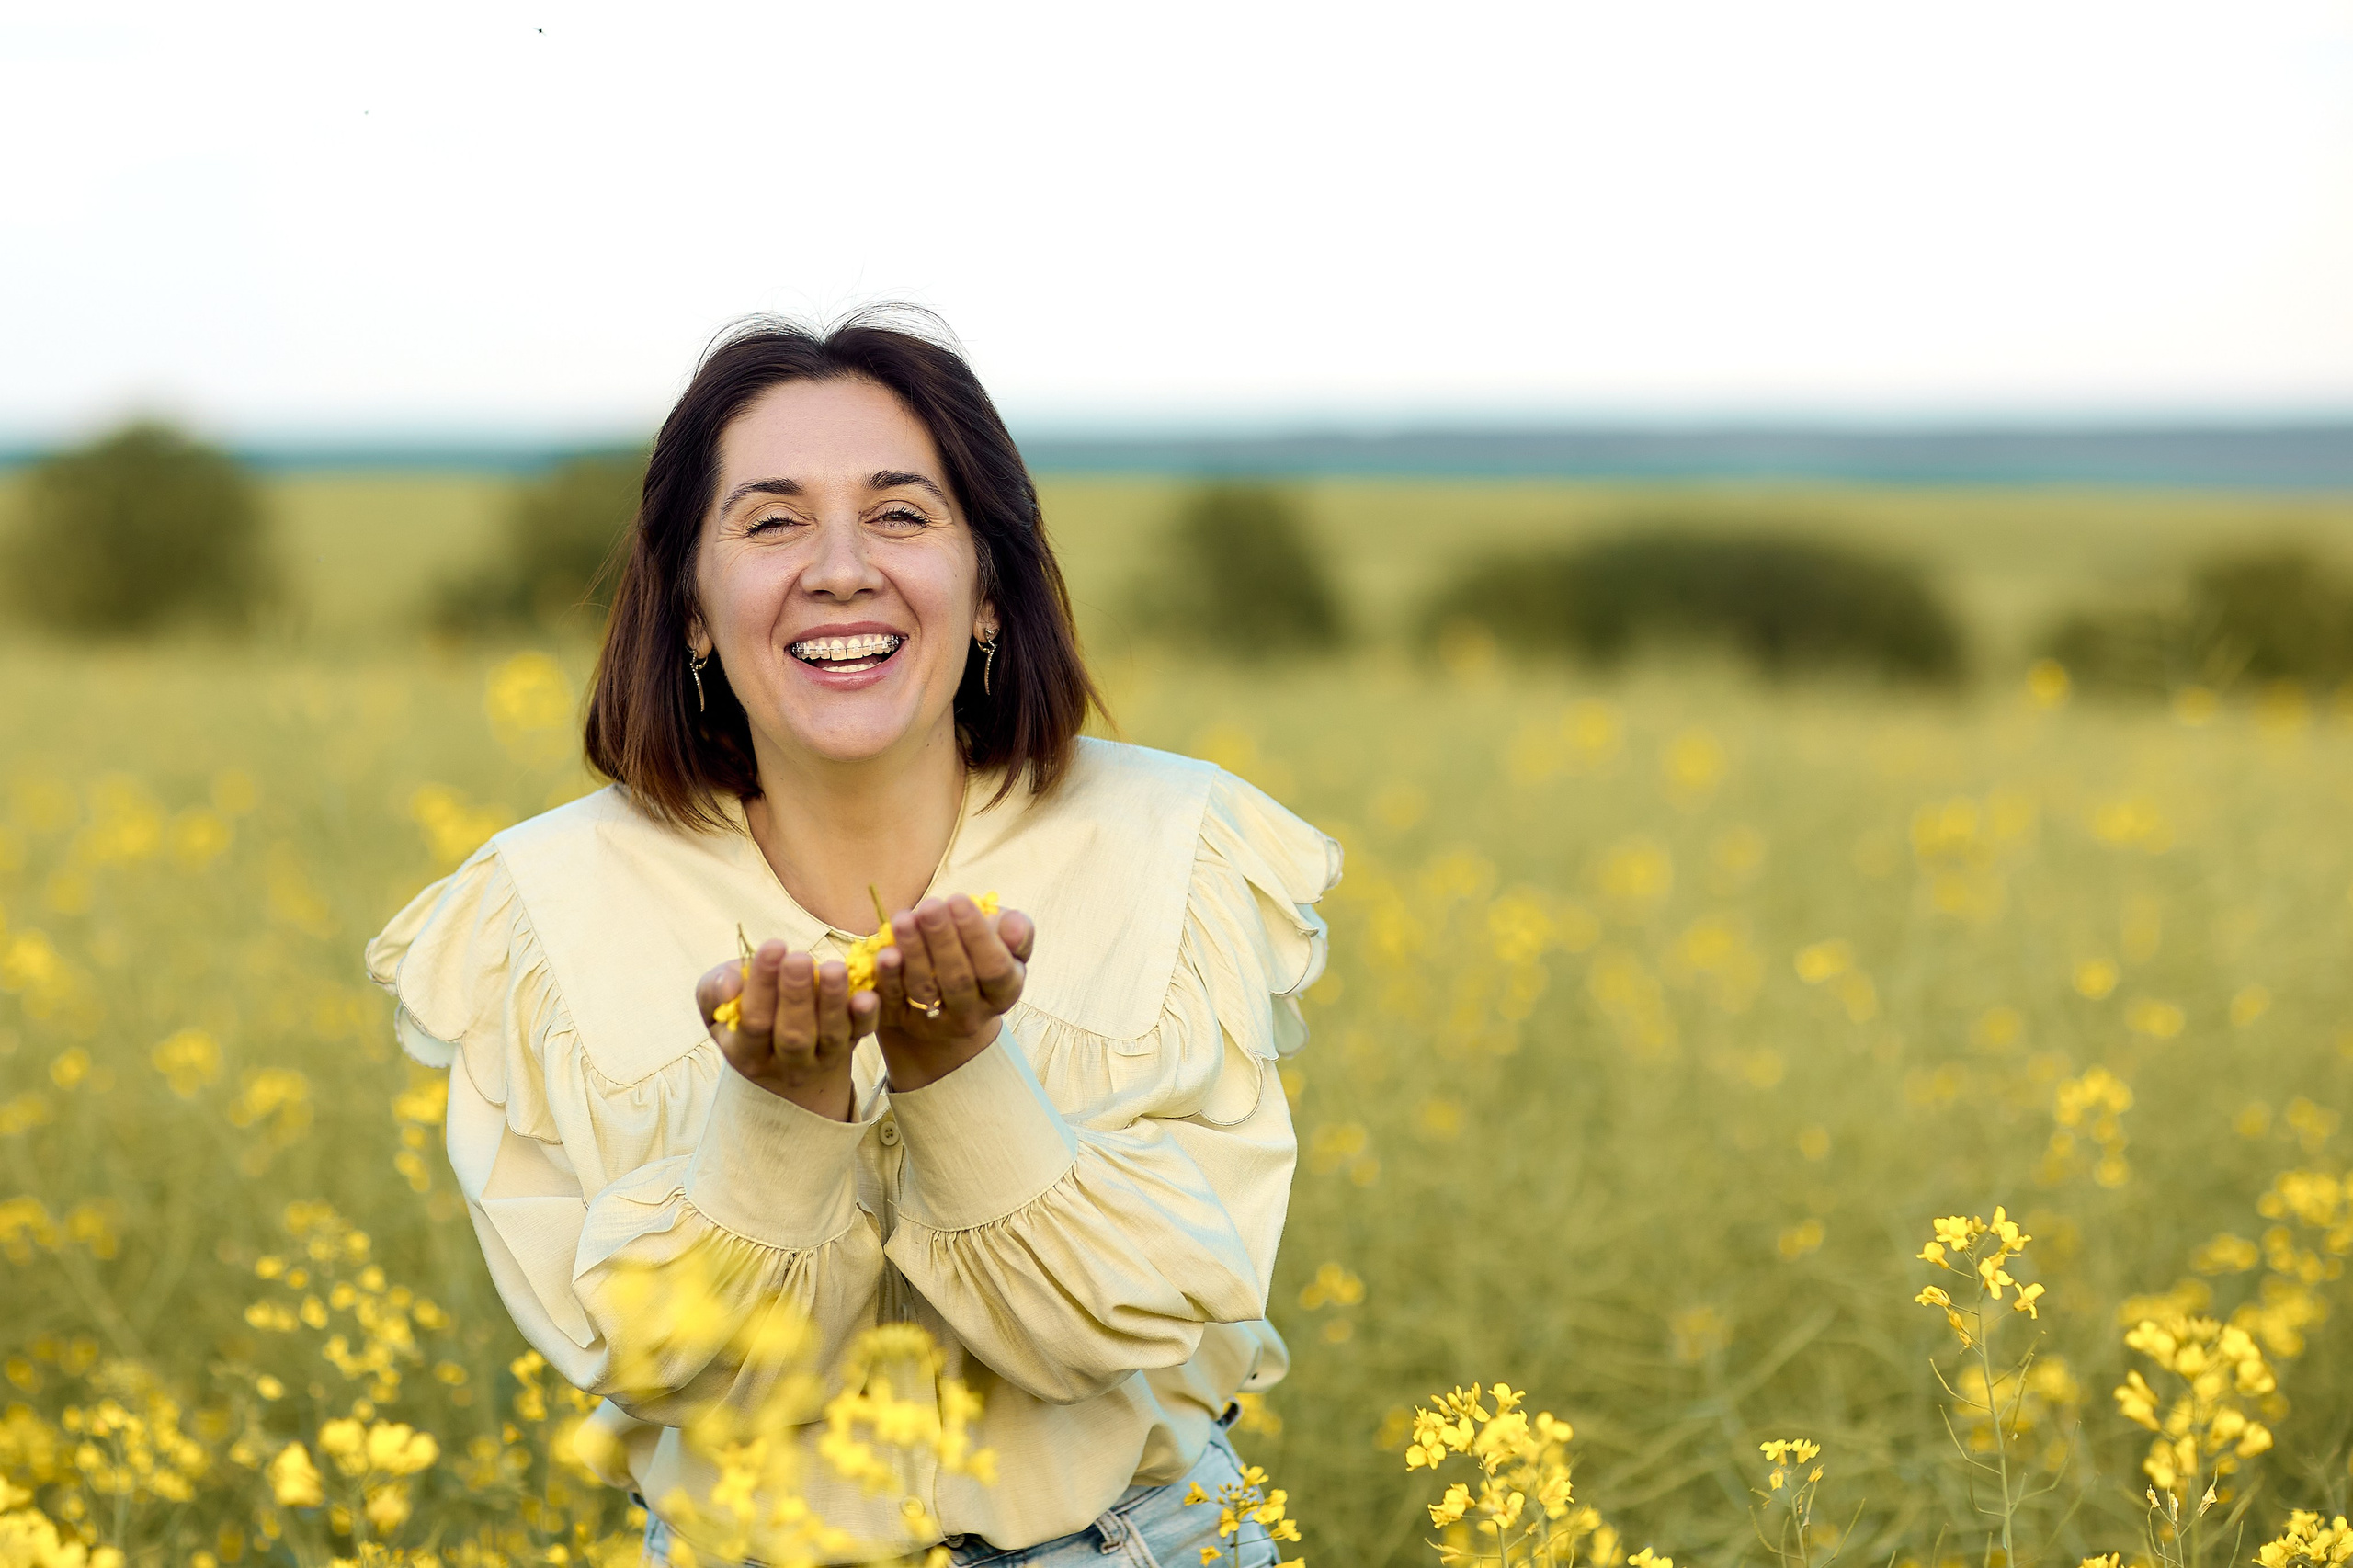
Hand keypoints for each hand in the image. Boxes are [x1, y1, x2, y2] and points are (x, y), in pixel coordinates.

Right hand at [696, 942, 874, 1119]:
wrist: (786, 1053)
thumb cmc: (747, 1014)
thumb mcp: (717, 1007)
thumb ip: (713, 992)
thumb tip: (729, 985)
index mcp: (747, 1053)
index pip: (754, 1023)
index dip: (762, 986)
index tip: (772, 946)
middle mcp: (786, 1064)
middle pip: (793, 1035)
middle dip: (796, 995)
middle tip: (800, 959)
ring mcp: (822, 1058)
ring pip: (829, 1035)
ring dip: (832, 1001)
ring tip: (833, 968)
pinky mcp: (852, 1045)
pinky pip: (861, 1033)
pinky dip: (866, 1015)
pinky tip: (868, 994)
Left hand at [873, 895, 1033, 1090]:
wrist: (946, 989)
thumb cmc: (981, 951)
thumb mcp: (1004, 939)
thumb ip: (1018, 931)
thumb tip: (1015, 927)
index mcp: (1004, 993)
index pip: (994, 968)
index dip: (977, 935)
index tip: (959, 900)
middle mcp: (972, 1014)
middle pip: (958, 979)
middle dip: (943, 939)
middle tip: (931, 906)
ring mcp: (936, 1022)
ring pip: (924, 989)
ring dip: (914, 952)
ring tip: (905, 919)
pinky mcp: (902, 1021)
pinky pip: (893, 1000)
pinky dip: (888, 976)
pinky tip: (886, 951)